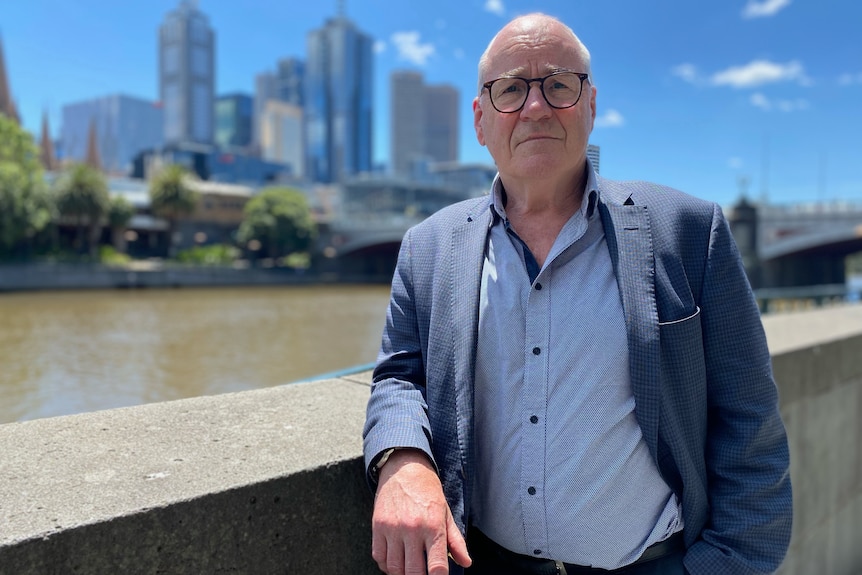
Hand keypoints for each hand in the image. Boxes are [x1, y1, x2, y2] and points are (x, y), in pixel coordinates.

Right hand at [371, 449, 471, 574]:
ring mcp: (392, 528)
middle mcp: (412, 529)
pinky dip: (387, 565)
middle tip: (423, 573)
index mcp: (433, 526)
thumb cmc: (427, 491)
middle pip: (414, 572)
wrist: (404, 468)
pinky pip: (379, 557)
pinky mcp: (377, 526)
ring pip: (394, 568)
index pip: (437, 567)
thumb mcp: (446, 512)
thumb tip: (466, 562)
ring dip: (402, 574)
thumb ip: (456, 540)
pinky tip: (396, 562)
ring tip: (410, 569)